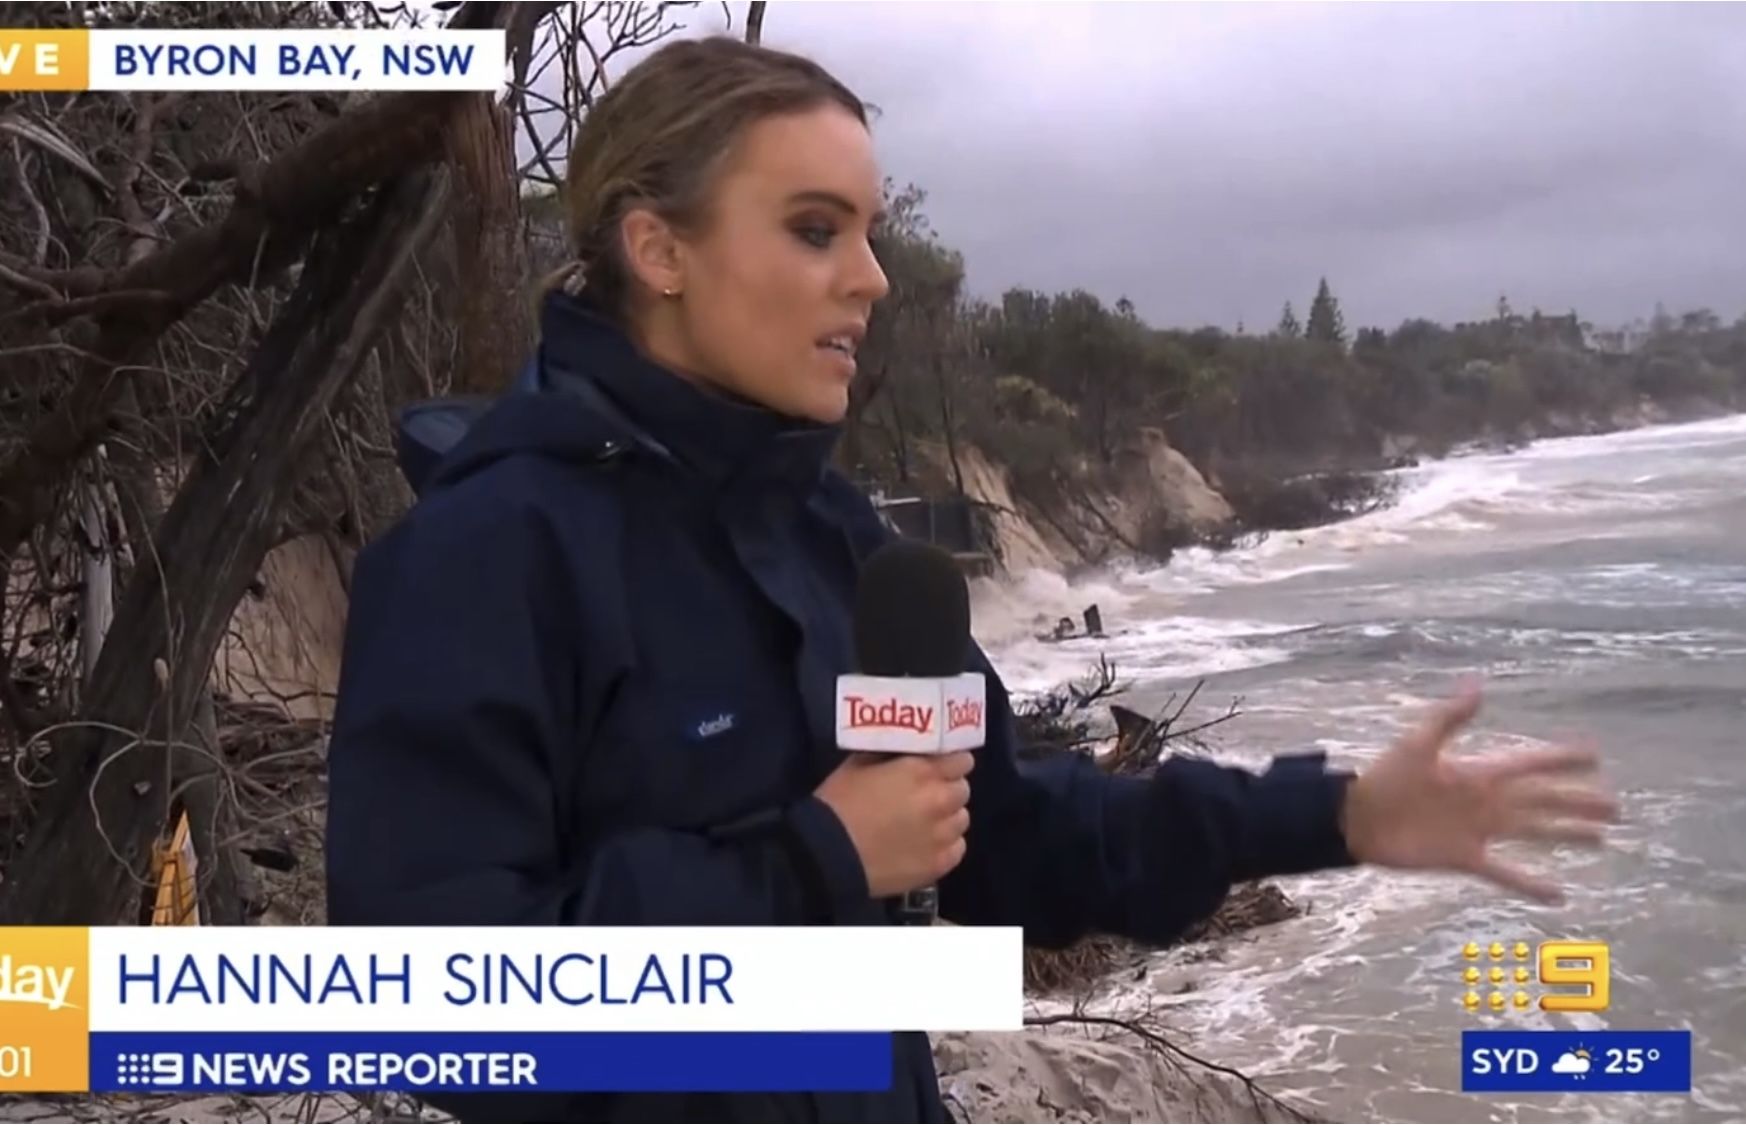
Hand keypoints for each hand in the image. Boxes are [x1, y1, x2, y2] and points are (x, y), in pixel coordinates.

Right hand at [814, 751, 973, 897]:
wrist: (828, 854)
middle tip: (927, 795)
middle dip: (947, 789)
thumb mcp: (860, 763)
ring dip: (947, 817)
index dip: (951, 762)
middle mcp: (940, 801)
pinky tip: (925, 845)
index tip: (940, 766)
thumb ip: (891, 754)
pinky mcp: (939, 864)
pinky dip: (945, 844)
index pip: (962, 760)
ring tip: (925, 823)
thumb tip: (906, 750)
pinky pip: (957, 848)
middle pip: (962, 789)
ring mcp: (942, 836)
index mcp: (922, 771)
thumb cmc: (839, 803)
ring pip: (961, 820)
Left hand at [1339, 683, 1620, 903]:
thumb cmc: (1386, 778)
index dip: (1560, 759)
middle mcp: (1486, 802)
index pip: (1530, 764)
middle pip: (1542, 801)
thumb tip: (1479, 685)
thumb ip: (1451, 717)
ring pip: (1533, 832)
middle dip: (1578, 802)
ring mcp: (1479, 831)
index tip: (1594, 754)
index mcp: (1478, 773)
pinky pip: (1505, 874)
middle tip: (1615, 807)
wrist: (1357, 819)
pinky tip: (1560, 894)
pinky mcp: (1465, 858)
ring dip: (1566, 835)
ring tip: (1601, 838)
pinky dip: (1531, 884)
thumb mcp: (1418, 743)